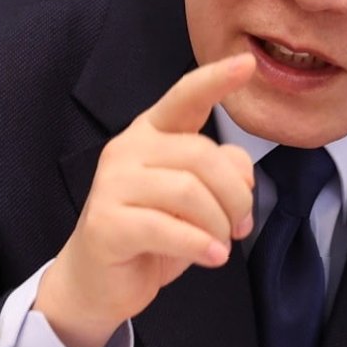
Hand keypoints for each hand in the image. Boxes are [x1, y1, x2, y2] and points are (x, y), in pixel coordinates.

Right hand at [35, 53, 257, 346]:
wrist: (98, 282)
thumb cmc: (155, 231)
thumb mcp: (198, 196)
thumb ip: (223, 170)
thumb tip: (242, 176)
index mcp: (153, 132)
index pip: (186, 96)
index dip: (217, 79)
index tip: (248, 63)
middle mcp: (128, 148)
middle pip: (203, 156)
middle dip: (235, 195)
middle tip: (240, 225)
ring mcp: (112, 184)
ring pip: (189, 191)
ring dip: (219, 224)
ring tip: (222, 244)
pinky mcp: (106, 224)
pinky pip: (168, 227)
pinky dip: (200, 245)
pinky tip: (212, 256)